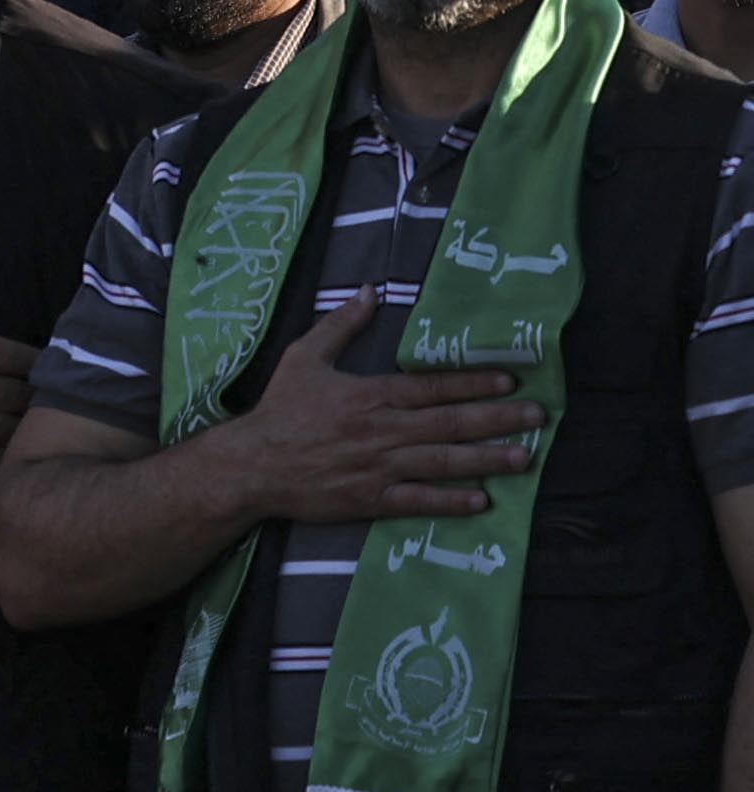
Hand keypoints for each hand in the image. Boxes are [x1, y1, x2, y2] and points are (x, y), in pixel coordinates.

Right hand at [0, 243, 40, 472]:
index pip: (6, 354)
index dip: (36, 360)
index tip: (49, 363)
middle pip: (14, 392)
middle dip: (38, 396)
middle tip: (55, 398)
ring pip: (4, 426)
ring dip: (26, 426)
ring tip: (41, 426)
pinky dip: (4, 453)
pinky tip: (15, 451)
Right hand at [218, 286, 541, 524]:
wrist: (253, 464)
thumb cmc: (280, 409)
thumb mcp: (303, 357)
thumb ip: (340, 326)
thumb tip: (368, 291)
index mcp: (370, 395)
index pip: (432, 387)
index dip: (473, 383)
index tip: (509, 381)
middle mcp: (383, 430)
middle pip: (450, 423)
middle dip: (497, 419)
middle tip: (537, 417)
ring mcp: (380, 467)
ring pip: (444, 461)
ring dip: (487, 459)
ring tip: (525, 457)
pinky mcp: (372, 498)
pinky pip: (419, 500)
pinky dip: (451, 500)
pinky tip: (481, 499)